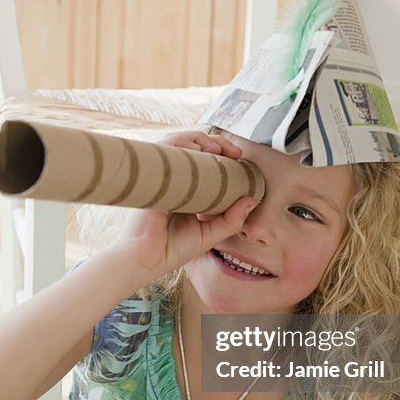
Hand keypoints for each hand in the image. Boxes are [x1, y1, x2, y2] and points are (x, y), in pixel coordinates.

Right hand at [107, 130, 258, 287]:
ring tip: (215, 149)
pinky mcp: (151, 177)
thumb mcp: (210, 234)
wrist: (146, 260)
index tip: (238, 157)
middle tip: (233, 151)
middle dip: (214, 141)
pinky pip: (162, 150)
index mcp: (186, 189)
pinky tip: (195, 150)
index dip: (220, 152)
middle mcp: (173, 178)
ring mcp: (161, 176)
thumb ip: (231, 220)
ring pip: (176, 141)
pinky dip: (179, 143)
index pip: (203, 160)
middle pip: (191, 145)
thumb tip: (252, 199)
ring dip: (198, 138)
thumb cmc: (172, 249)